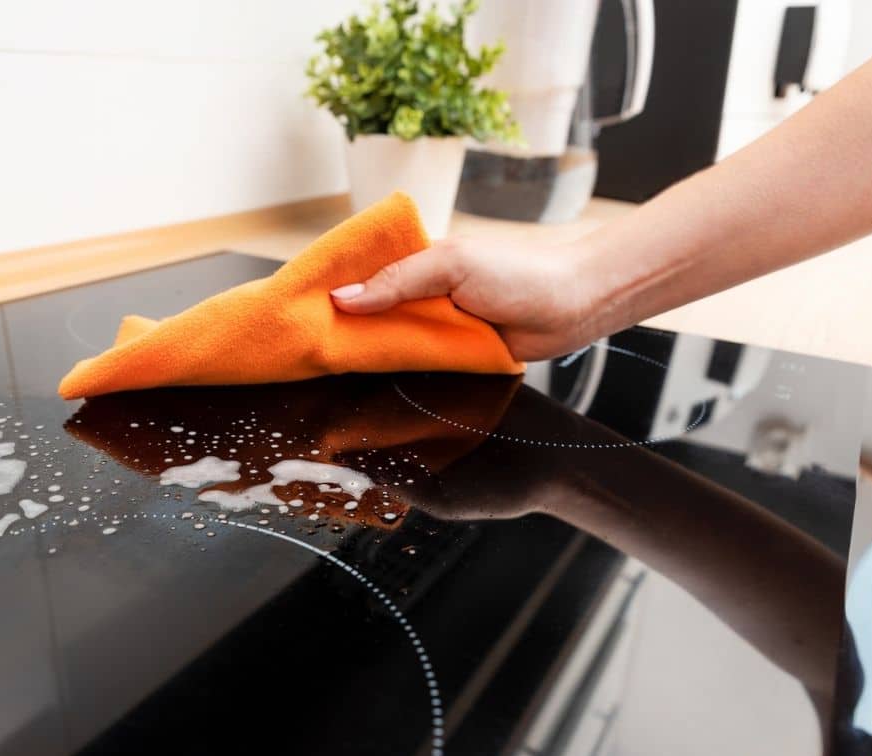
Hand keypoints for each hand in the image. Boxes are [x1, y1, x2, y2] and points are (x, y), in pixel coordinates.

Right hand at [330, 236, 592, 360]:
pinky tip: (365, 378)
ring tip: (323, 361)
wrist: (572, 308)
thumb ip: (397, 282)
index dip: (335, 287)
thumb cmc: (518, 274)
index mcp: (419, 261)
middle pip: (372, 312)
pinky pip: (416, 364)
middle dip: (343, 325)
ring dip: (367, 351)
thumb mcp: (450, 266)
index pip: (365, 272)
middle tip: (304, 341)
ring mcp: (436, 326)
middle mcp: (423, 293)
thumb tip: (342, 298)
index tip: (299, 304)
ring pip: (390, 341)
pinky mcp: (451, 356)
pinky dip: (397, 370)